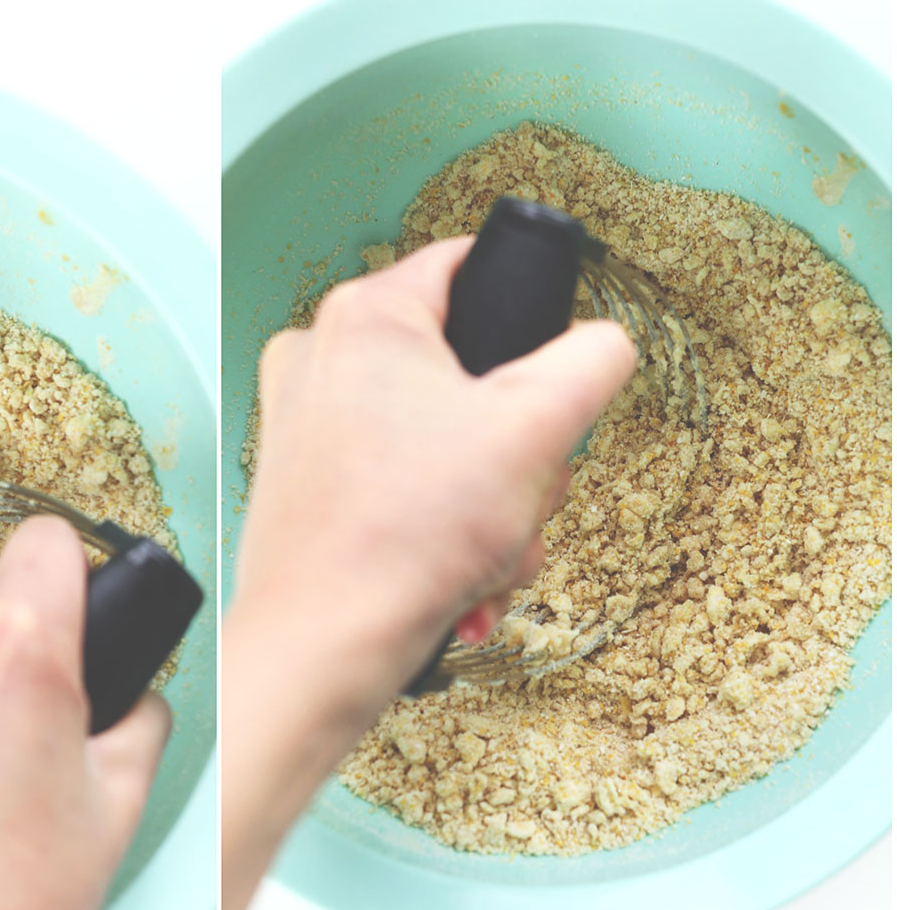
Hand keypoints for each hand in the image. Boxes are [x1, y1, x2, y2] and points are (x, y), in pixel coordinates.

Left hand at [233, 236, 635, 738]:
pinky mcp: (305, 483)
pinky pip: (404, 485)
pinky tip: (461, 581)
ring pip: (443, 441)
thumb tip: (604, 343)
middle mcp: (319, 358)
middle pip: (466, 373)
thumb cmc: (404, 536)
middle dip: (516, 450)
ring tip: (488, 551)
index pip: (469, 265)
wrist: (324, 644)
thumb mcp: (538, 426)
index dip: (524, 316)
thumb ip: (592, 360)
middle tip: (519, 492)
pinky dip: (444, 533)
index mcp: (364, 316)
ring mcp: (306, 423)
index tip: (543, 372)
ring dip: (491, 505)